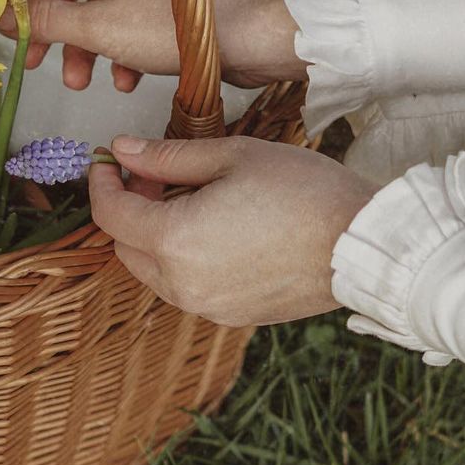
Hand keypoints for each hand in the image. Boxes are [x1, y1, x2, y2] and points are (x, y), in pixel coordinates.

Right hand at [16, 0, 305, 90]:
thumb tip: (6, 17)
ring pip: (91, 7)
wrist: (245, 41)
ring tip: (79, 79)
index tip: (1, 11)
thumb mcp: (99, 27)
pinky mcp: (158, 2)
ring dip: (80, 47)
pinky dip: (113, 51)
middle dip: (50, 26)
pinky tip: (122, 79)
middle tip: (33, 56)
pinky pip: (119, 21)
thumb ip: (46, 20)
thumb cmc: (180, 25)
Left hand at [88, 134, 377, 325]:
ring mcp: (206, 305)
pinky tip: (214, 228)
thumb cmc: (306, 193)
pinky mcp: (230, 315)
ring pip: (153, 270)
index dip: (102, 182)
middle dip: (128, 207)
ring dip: (154, 235)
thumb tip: (124, 150)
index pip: (111, 213)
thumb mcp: (232, 156)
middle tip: (152, 174)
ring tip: (187, 198)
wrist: (363, 244)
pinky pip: (186, 287)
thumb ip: (168, 156)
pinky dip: (182, 258)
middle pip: (125, 246)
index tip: (108, 160)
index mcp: (175, 241)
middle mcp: (182, 283)